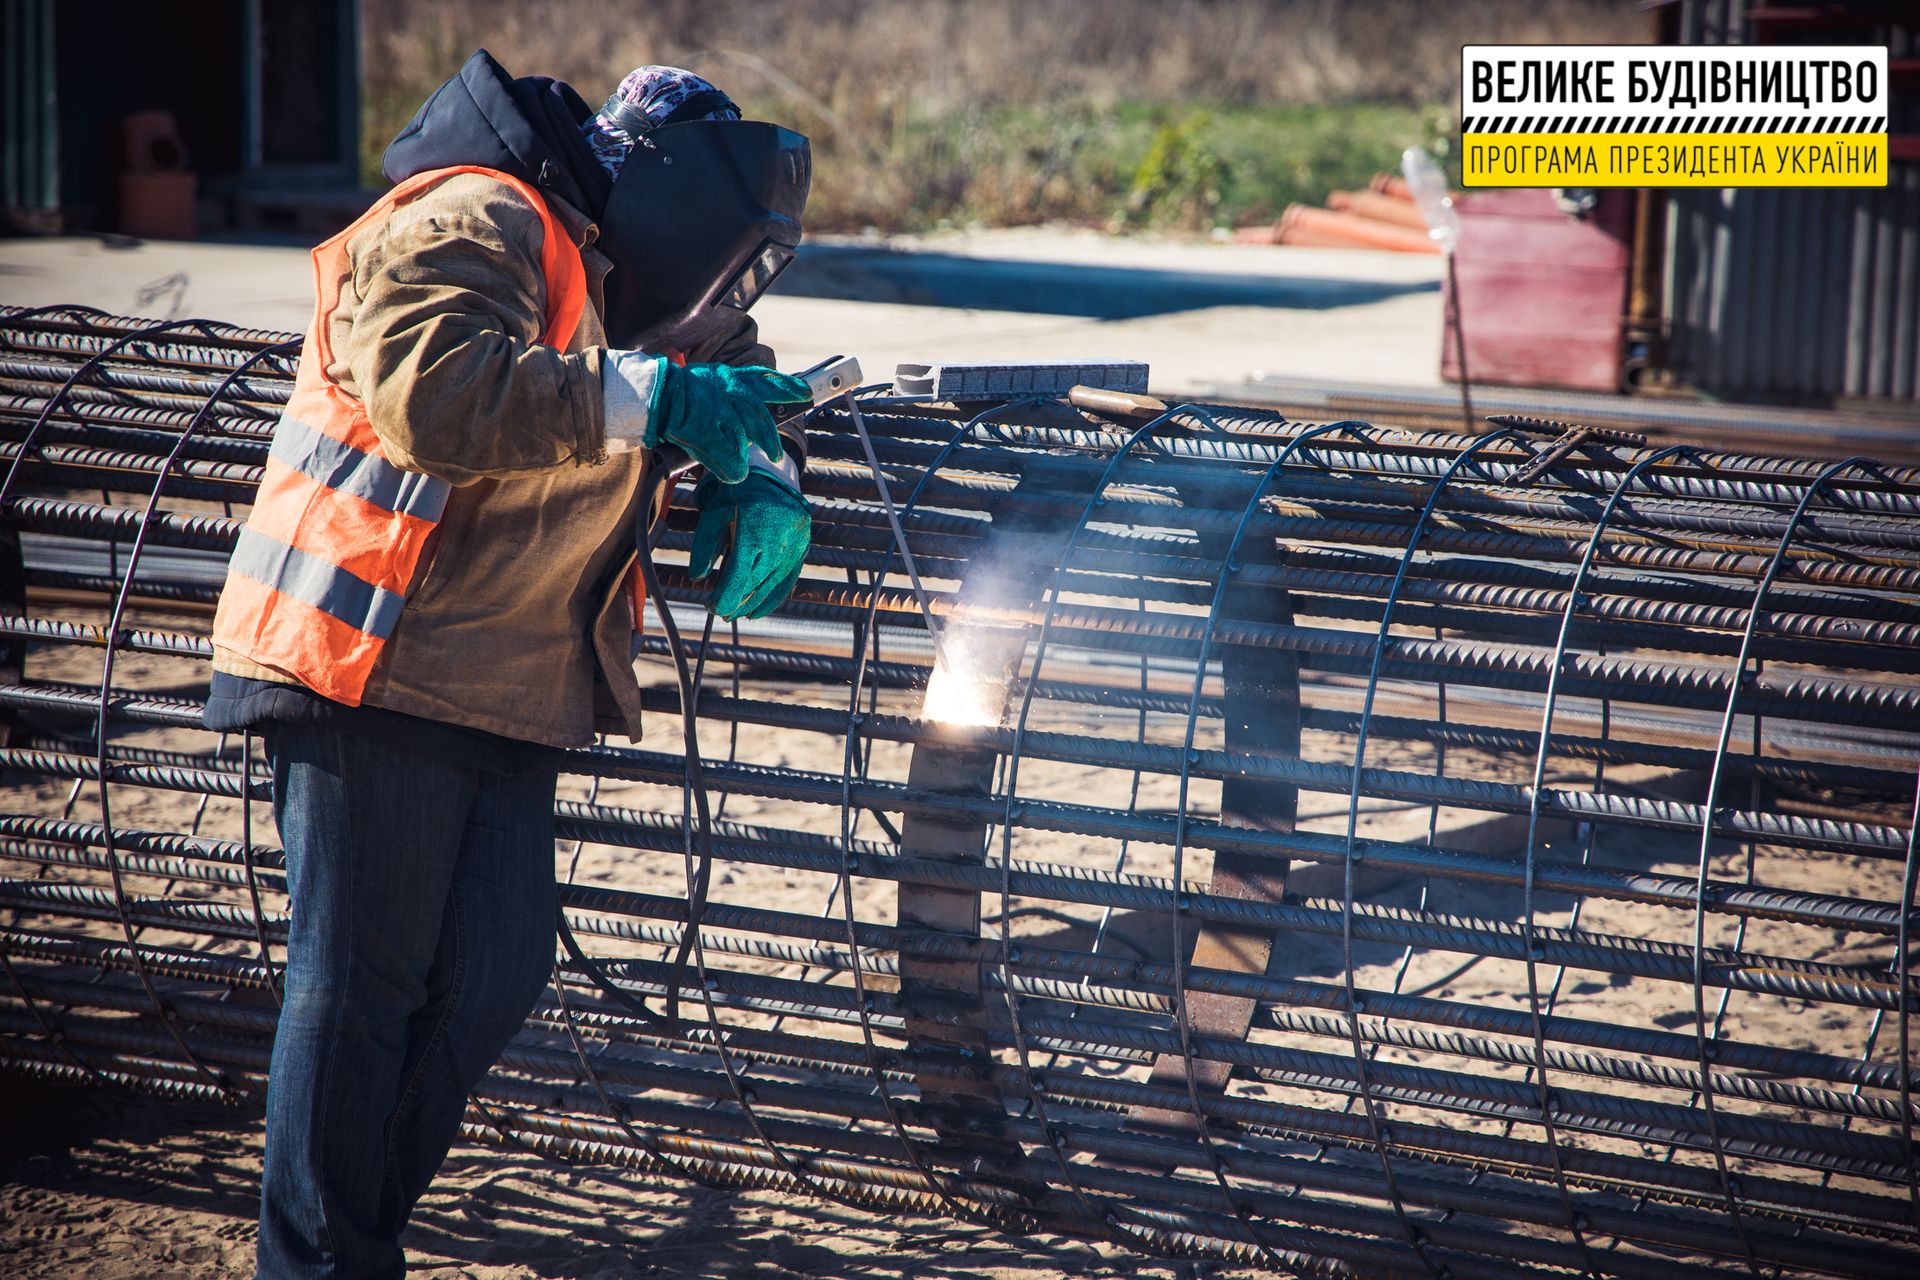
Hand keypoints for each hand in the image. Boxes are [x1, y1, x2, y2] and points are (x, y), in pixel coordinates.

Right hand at [645, 360, 809, 482]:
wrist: (647, 396)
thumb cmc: (676, 395)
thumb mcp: (707, 386)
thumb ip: (729, 398)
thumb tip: (751, 423)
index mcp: (727, 377)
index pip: (763, 380)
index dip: (786, 388)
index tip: (804, 394)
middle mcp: (726, 389)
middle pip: (758, 416)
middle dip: (769, 438)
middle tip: (775, 454)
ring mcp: (715, 409)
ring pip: (742, 438)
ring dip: (742, 454)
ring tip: (741, 466)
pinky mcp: (704, 429)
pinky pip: (726, 455)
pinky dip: (731, 468)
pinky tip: (734, 474)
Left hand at [687, 468, 811, 619]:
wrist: (772, 478)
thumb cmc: (736, 497)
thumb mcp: (714, 514)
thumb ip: (705, 545)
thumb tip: (697, 578)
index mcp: (756, 526)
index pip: (741, 572)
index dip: (726, 594)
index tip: (711, 607)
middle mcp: (779, 538)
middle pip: (755, 582)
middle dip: (735, 601)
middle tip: (718, 612)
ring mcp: (794, 546)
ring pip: (770, 585)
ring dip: (750, 604)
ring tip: (731, 614)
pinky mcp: (802, 551)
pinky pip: (786, 583)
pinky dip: (770, 601)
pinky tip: (754, 613)